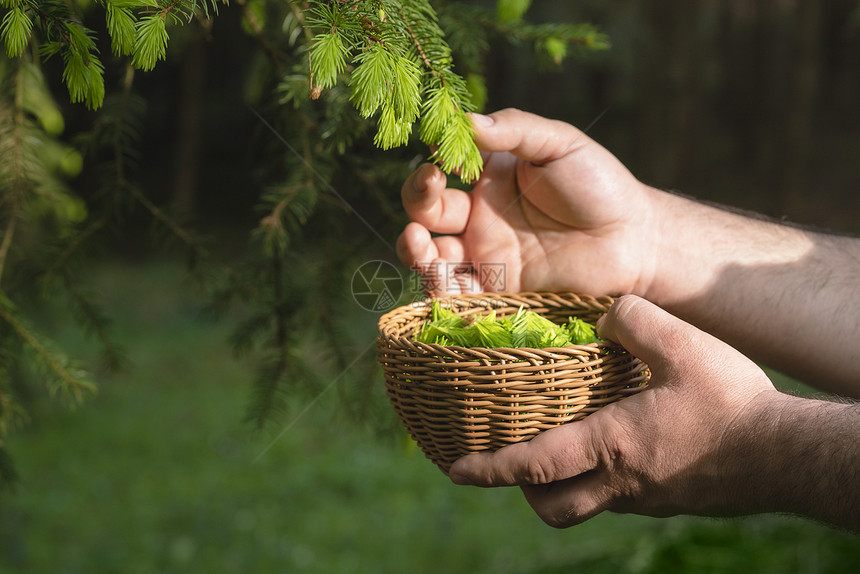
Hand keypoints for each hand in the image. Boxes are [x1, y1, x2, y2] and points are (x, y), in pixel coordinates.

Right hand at [397, 108, 658, 294]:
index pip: (442, 172)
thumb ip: (514, 128)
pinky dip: (438, 288)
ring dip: (415, 251)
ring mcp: (487, 257)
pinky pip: (458, 293)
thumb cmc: (600, 186)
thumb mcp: (559, 144)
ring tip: (417, 242)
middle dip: (417, 204)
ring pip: (433, 257)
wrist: (636, 241)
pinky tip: (439, 276)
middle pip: (427, 214)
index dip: (430, 167)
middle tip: (430, 191)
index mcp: (489, 180)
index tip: (438, 162)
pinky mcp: (498, 292)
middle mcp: (480, 219)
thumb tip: (465, 120)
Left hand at [447, 295, 784, 526]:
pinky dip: (602, 477)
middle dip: (522, 492)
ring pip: (588, 504)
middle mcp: (622, 484)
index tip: (456, 470)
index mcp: (612, 447)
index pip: (534, 466)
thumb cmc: (732, 403)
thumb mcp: (681, 346)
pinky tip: (616, 441)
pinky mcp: (670, 499)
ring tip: (560, 447)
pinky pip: (621, 497)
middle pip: (553, 508)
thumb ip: (632, 322)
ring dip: (563, 484)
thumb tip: (604, 318)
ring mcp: (647, 499)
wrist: (786, 456)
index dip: (490, 469)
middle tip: (510, 463)